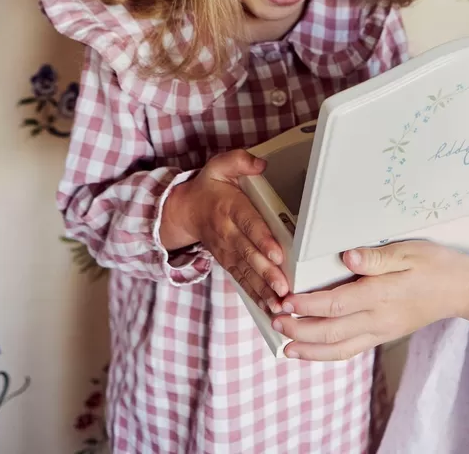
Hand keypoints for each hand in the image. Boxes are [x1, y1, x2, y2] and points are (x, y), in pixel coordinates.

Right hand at [160, 150, 288, 311]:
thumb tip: (260, 164)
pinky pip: (241, 280)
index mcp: (229, 207)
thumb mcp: (220, 166)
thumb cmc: (208, 188)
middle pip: (249, 254)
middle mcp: (227, 232)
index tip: (276, 253)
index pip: (248, 224)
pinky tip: (269, 307)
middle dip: (266, 273)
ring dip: (263, 289)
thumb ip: (240, 161)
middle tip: (283, 287)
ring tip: (279, 303)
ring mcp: (226, 251)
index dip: (262, 239)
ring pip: (246, 272)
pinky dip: (255, 296)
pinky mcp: (227, 262)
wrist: (184, 211)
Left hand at [276, 239, 468, 361]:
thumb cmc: (434, 264)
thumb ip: (378, 255)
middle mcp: (379, 317)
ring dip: (309, 348)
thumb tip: (348, 255)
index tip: (285, 300)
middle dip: (300, 329)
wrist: (461, 289)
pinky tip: (309, 350)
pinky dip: (326, 353)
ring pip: (340, 348)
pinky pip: (351, 350)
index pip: (338, 303)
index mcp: (383, 293)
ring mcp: (381, 330)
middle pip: (332, 331)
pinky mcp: (383, 335)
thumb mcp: (409, 250)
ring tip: (284, 344)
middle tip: (274, 321)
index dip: (309, 305)